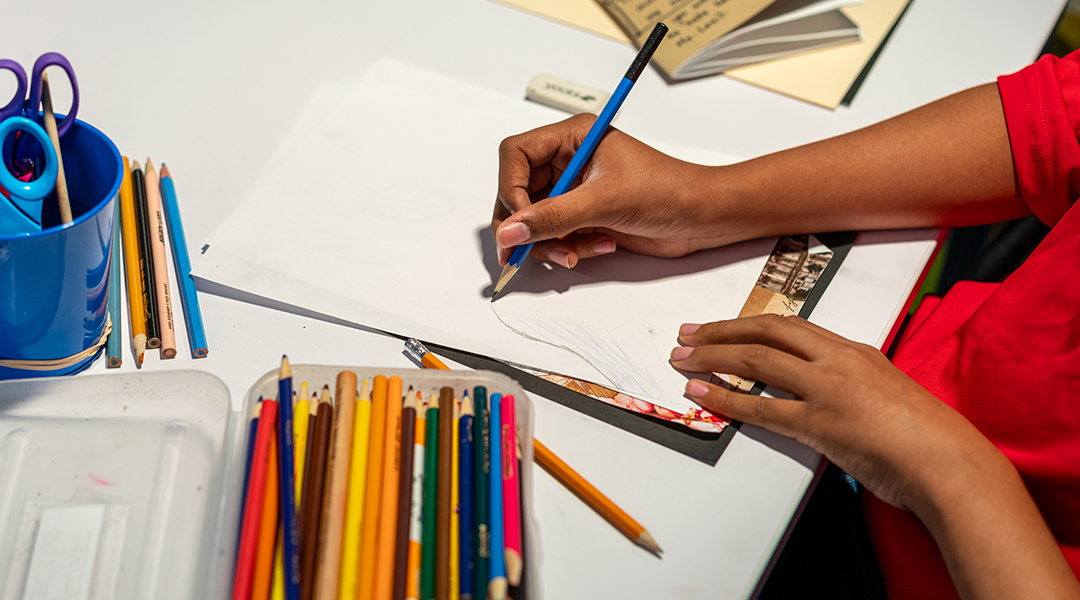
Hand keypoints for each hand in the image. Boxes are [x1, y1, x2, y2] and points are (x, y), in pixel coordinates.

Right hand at [492, 113, 729, 267]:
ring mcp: (574, 189)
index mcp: (571, 137)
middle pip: (517, 192)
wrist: (703, 217)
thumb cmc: (667, 191)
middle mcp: (567, 160)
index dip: (511, 189)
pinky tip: (600, 246)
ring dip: (550, 242)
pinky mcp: (583, 215)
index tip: (521, 222)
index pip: (515, 155)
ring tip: (576, 253)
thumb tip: (509, 232)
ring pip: (533, 220)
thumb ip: (552, 218)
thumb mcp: (604, 202)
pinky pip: (554, 235)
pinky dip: (568, 247)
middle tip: (529, 251)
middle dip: (526, 226)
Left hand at [669, 314, 999, 511]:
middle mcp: (839, 360)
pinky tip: (702, 395)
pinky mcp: (821, 422)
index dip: (750, 324)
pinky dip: (726, 398)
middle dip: (722, 330)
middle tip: (689, 334)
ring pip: (758, 360)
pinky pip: (761, 406)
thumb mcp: (886, 396)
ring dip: (714, 357)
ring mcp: (829, 388)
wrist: (951, 464)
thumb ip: (852, 388)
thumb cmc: (927, 439)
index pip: (791, 326)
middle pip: (768, 332)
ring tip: (683, 360)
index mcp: (854, 351)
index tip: (723, 326)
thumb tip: (822, 397)